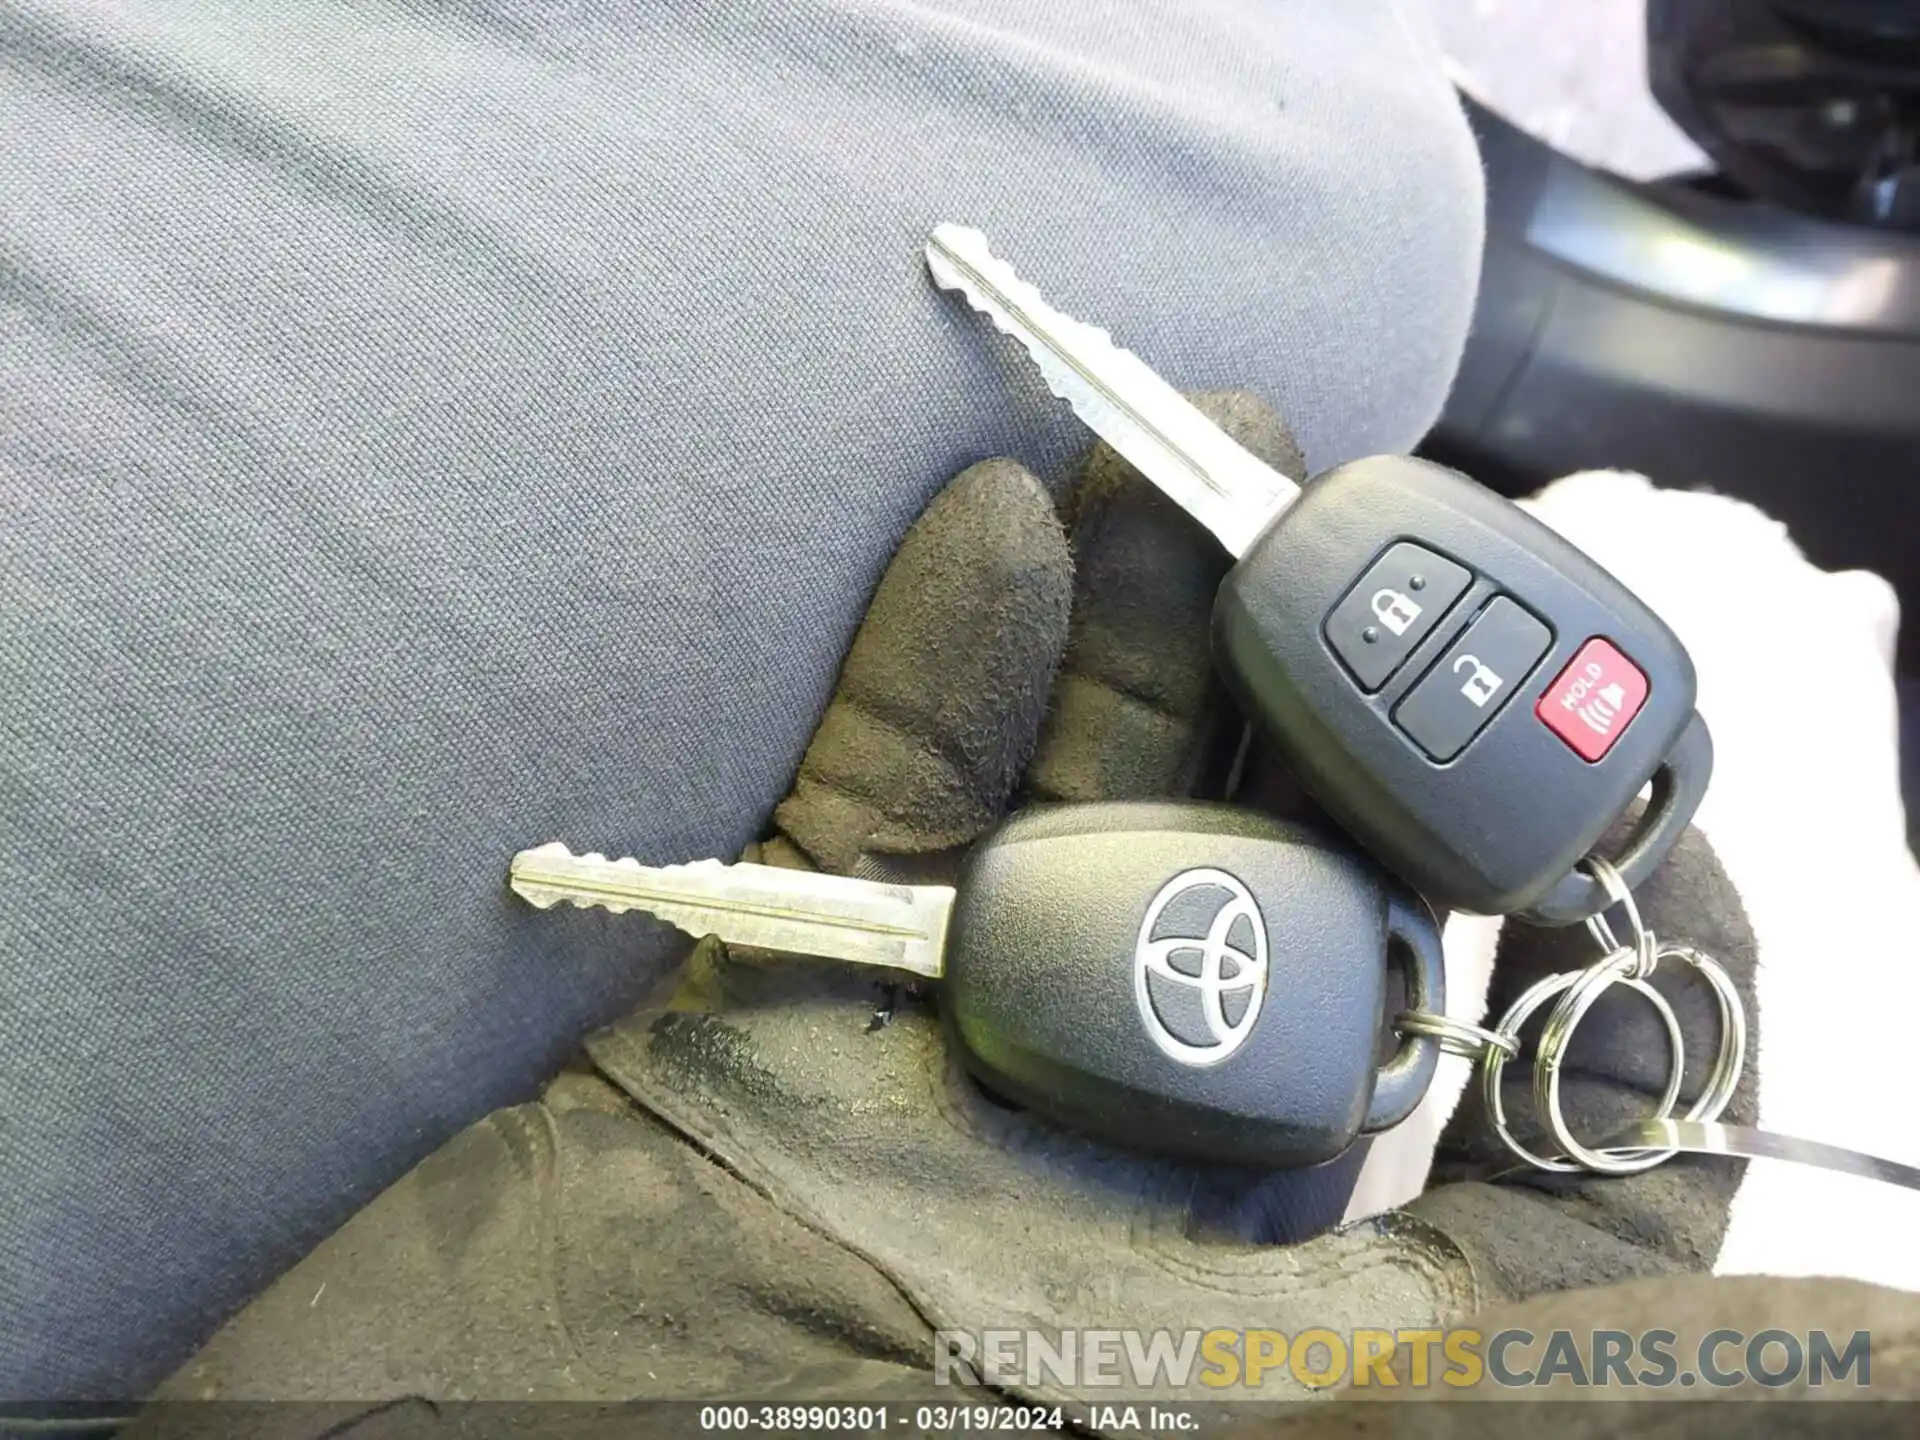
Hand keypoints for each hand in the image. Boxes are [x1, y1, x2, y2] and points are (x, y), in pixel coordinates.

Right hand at [142, 397, 1773, 1424]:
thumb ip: (1568, 1392)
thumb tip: (1911, 1354)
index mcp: (1298, 1348)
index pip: (1543, 1142)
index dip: (1630, 958)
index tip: (1649, 789)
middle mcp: (1142, 1218)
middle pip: (1308, 926)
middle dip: (1351, 723)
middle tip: (1379, 540)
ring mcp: (945, 1114)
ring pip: (1091, 840)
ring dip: (1139, 645)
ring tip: (1175, 463)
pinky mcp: (753, 1046)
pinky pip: (862, 826)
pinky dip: (924, 678)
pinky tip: (980, 536)